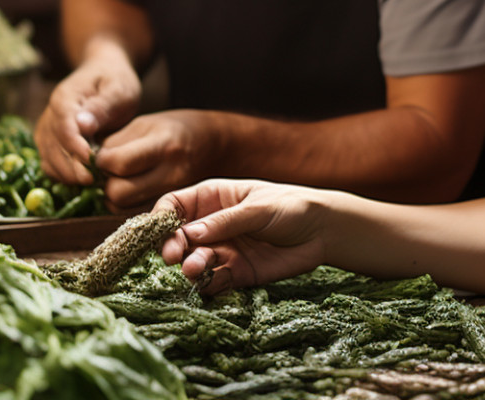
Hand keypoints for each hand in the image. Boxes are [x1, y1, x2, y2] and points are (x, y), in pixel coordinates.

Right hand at [35, 53, 141, 183]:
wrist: (103, 73)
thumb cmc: (115, 80)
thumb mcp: (118, 89)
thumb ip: (102, 106)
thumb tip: (82, 126)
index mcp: (64, 99)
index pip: (63, 128)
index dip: (75, 148)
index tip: (92, 164)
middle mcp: (49, 115)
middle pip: (53, 148)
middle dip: (73, 168)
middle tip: (96, 181)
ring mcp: (46, 130)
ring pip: (49, 160)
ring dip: (68, 175)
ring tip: (94, 183)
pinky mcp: (50, 143)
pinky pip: (51, 165)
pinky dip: (65, 176)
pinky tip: (85, 181)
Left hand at [93, 109, 221, 206]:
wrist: (215, 144)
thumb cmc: (176, 128)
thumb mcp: (145, 123)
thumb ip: (116, 143)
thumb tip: (89, 163)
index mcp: (163, 144)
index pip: (118, 163)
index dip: (101, 161)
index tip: (101, 156)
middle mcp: (170, 172)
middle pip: (119, 193)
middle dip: (105, 183)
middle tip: (108, 171)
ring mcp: (172, 192)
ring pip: (124, 208)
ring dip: (113, 196)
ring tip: (118, 179)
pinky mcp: (171, 206)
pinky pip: (135, 213)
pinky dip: (126, 204)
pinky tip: (130, 188)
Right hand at [155, 179, 330, 292]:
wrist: (323, 232)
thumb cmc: (291, 207)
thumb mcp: (257, 209)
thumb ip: (224, 222)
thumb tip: (188, 233)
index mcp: (212, 198)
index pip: (174, 206)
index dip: (163, 219)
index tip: (161, 232)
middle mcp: (211, 225)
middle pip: (178, 237)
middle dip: (172, 247)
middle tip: (174, 256)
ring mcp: (223, 250)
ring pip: (194, 261)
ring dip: (190, 266)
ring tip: (195, 268)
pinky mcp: (236, 273)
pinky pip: (214, 282)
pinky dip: (208, 285)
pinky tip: (210, 283)